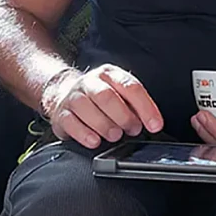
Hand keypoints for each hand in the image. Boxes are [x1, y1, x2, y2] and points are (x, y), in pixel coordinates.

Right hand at [42, 64, 163, 148]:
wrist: (62, 93)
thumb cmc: (99, 97)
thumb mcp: (119, 94)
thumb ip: (134, 106)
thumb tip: (151, 123)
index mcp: (110, 74)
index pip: (131, 87)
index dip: (146, 107)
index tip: (155, 125)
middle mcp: (91, 82)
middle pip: (107, 96)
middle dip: (123, 116)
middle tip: (133, 130)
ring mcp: (73, 96)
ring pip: (87, 107)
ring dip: (104, 125)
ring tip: (115, 136)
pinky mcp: (60, 113)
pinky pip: (70, 122)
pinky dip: (84, 133)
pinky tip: (94, 141)